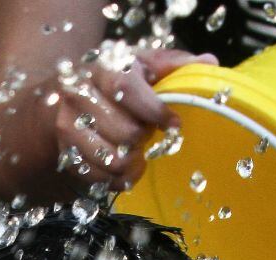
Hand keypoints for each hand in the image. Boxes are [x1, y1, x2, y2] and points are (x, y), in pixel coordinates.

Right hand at [53, 45, 215, 190]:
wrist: (66, 95)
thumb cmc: (114, 78)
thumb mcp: (141, 64)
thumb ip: (173, 64)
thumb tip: (209, 63)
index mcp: (101, 69)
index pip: (126, 91)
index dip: (155, 111)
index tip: (174, 124)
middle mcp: (78, 96)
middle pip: (126, 133)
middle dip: (143, 137)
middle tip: (144, 131)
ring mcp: (68, 128)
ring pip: (114, 161)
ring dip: (134, 161)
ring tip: (135, 149)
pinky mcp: (66, 156)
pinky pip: (102, 180)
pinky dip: (120, 178)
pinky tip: (124, 163)